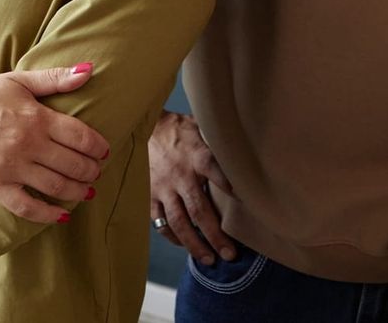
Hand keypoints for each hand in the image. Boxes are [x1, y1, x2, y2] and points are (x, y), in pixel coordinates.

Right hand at [0, 64, 111, 224]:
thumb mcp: (18, 79)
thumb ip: (54, 78)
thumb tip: (89, 70)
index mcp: (37, 117)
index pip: (81, 137)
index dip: (98, 147)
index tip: (104, 151)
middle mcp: (27, 144)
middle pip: (73, 164)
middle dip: (92, 171)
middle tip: (97, 172)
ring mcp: (10, 167)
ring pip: (56, 186)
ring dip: (78, 191)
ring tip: (87, 191)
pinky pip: (26, 207)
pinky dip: (48, 214)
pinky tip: (61, 215)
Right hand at [149, 110, 235, 264]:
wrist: (142, 128)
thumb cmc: (177, 130)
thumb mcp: (199, 128)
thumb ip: (217, 144)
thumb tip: (244, 152)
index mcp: (196, 155)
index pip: (215, 171)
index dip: (229, 186)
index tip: (245, 203)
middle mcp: (180, 175)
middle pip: (199, 209)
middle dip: (215, 234)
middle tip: (229, 253)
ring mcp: (163, 188)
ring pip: (179, 222)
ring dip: (195, 244)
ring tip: (209, 259)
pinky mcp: (150, 196)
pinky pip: (160, 222)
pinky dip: (172, 236)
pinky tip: (185, 245)